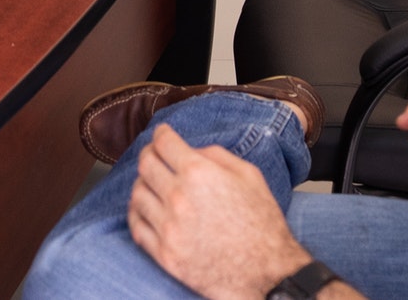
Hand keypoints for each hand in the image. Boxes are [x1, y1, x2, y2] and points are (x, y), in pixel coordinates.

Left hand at [127, 124, 309, 299]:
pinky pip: (137, 228)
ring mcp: (170, 229)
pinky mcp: (166, 256)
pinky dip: (137, 214)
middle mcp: (179, 198)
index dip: (161, 133)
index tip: (162, 134)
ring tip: (152, 184)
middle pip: (145, 164)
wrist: (269, 275)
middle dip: (149, 154)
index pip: (163, 142)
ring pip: (138, 194)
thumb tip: (191, 151)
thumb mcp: (248, 174)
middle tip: (154, 155)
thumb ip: (214, 154)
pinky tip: (146, 210)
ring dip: (143, 184)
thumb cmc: (262, 224)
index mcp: (198, 173)